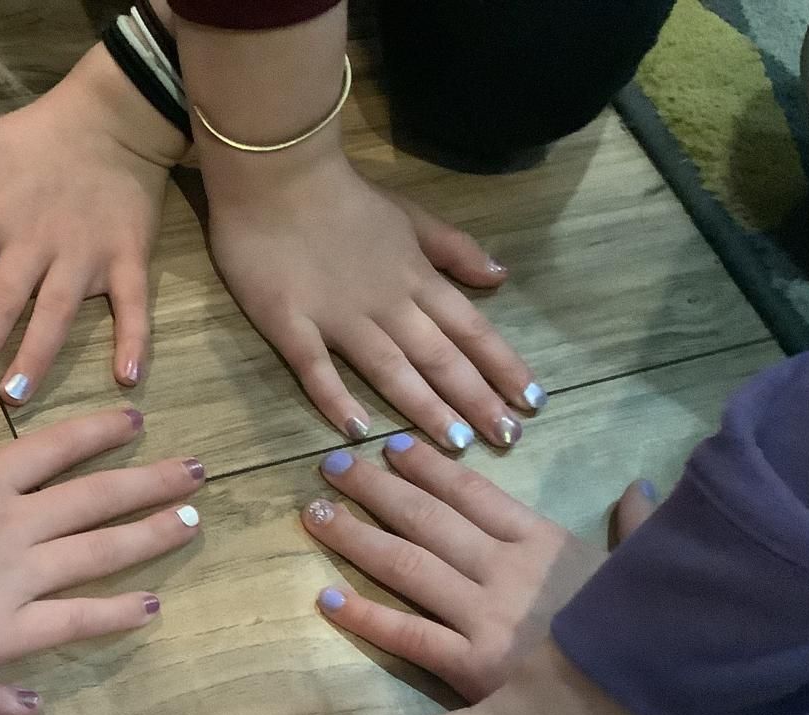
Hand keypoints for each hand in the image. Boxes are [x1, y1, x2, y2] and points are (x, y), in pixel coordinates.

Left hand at [0, 45, 187, 404]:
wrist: (114, 116)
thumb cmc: (33, 139)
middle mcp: (35, 243)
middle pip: (1, 302)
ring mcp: (84, 254)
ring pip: (57, 311)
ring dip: (37, 354)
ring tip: (16, 396)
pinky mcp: (128, 258)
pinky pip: (132, 304)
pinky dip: (134, 338)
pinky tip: (128, 377)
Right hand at [0, 402, 202, 672]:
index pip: (54, 449)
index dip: (98, 434)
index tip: (136, 422)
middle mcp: (12, 524)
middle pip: (96, 496)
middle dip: (150, 480)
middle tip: (197, 471)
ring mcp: (15, 577)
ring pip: (99, 551)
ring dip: (150, 534)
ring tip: (193, 521)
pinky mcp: (6, 629)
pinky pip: (74, 619)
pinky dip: (116, 612)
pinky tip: (152, 604)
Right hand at [205, 151, 540, 449]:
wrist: (275, 175)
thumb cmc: (342, 196)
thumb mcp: (411, 214)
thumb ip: (454, 249)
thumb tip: (499, 276)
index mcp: (416, 277)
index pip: (471, 328)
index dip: (503, 366)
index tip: (533, 402)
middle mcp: (387, 303)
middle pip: (440, 357)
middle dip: (478, 399)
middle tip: (508, 438)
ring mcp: (338, 316)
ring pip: (391, 368)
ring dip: (426, 408)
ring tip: (456, 446)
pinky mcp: (290, 323)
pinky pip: (315, 367)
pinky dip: (336, 398)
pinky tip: (357, 430)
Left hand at [303, 435, 658, 699]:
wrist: (642, 709)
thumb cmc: (643, 640)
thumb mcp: (644, 574)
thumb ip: (636, 529)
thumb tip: (641, 488)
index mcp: (545, 543)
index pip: (474, 493)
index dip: (428, 467)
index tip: (390, 447)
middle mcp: (508, 570)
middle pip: (428, 519)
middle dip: (376, 489)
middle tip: (332, 467)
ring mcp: (487, 617)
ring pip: (409, 566)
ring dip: (357, 537)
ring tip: (315, 513)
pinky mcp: (471, 666)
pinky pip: (409, 635)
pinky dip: (366, 617)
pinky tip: (328, 599)